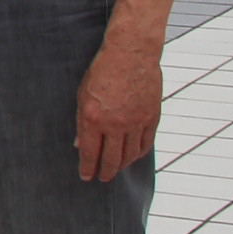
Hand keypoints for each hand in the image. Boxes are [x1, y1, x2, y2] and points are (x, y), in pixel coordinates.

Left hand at [75, 35, 161, 181]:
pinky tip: (133, 157)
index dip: (88, 168)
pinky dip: (139, 154)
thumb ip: (82, 122)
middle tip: (102, 178)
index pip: (90, 153)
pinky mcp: (152, 117)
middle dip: (106, 172)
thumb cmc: (101, 72)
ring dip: (122, 166)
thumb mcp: (82, 96)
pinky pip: (146, 143)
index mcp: (93, 118)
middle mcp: (115, 124)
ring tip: (116, 170)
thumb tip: (80, 145)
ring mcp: (136, 122)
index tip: (86, 177)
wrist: (131, 55)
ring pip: (130, 154)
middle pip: (112, 159)